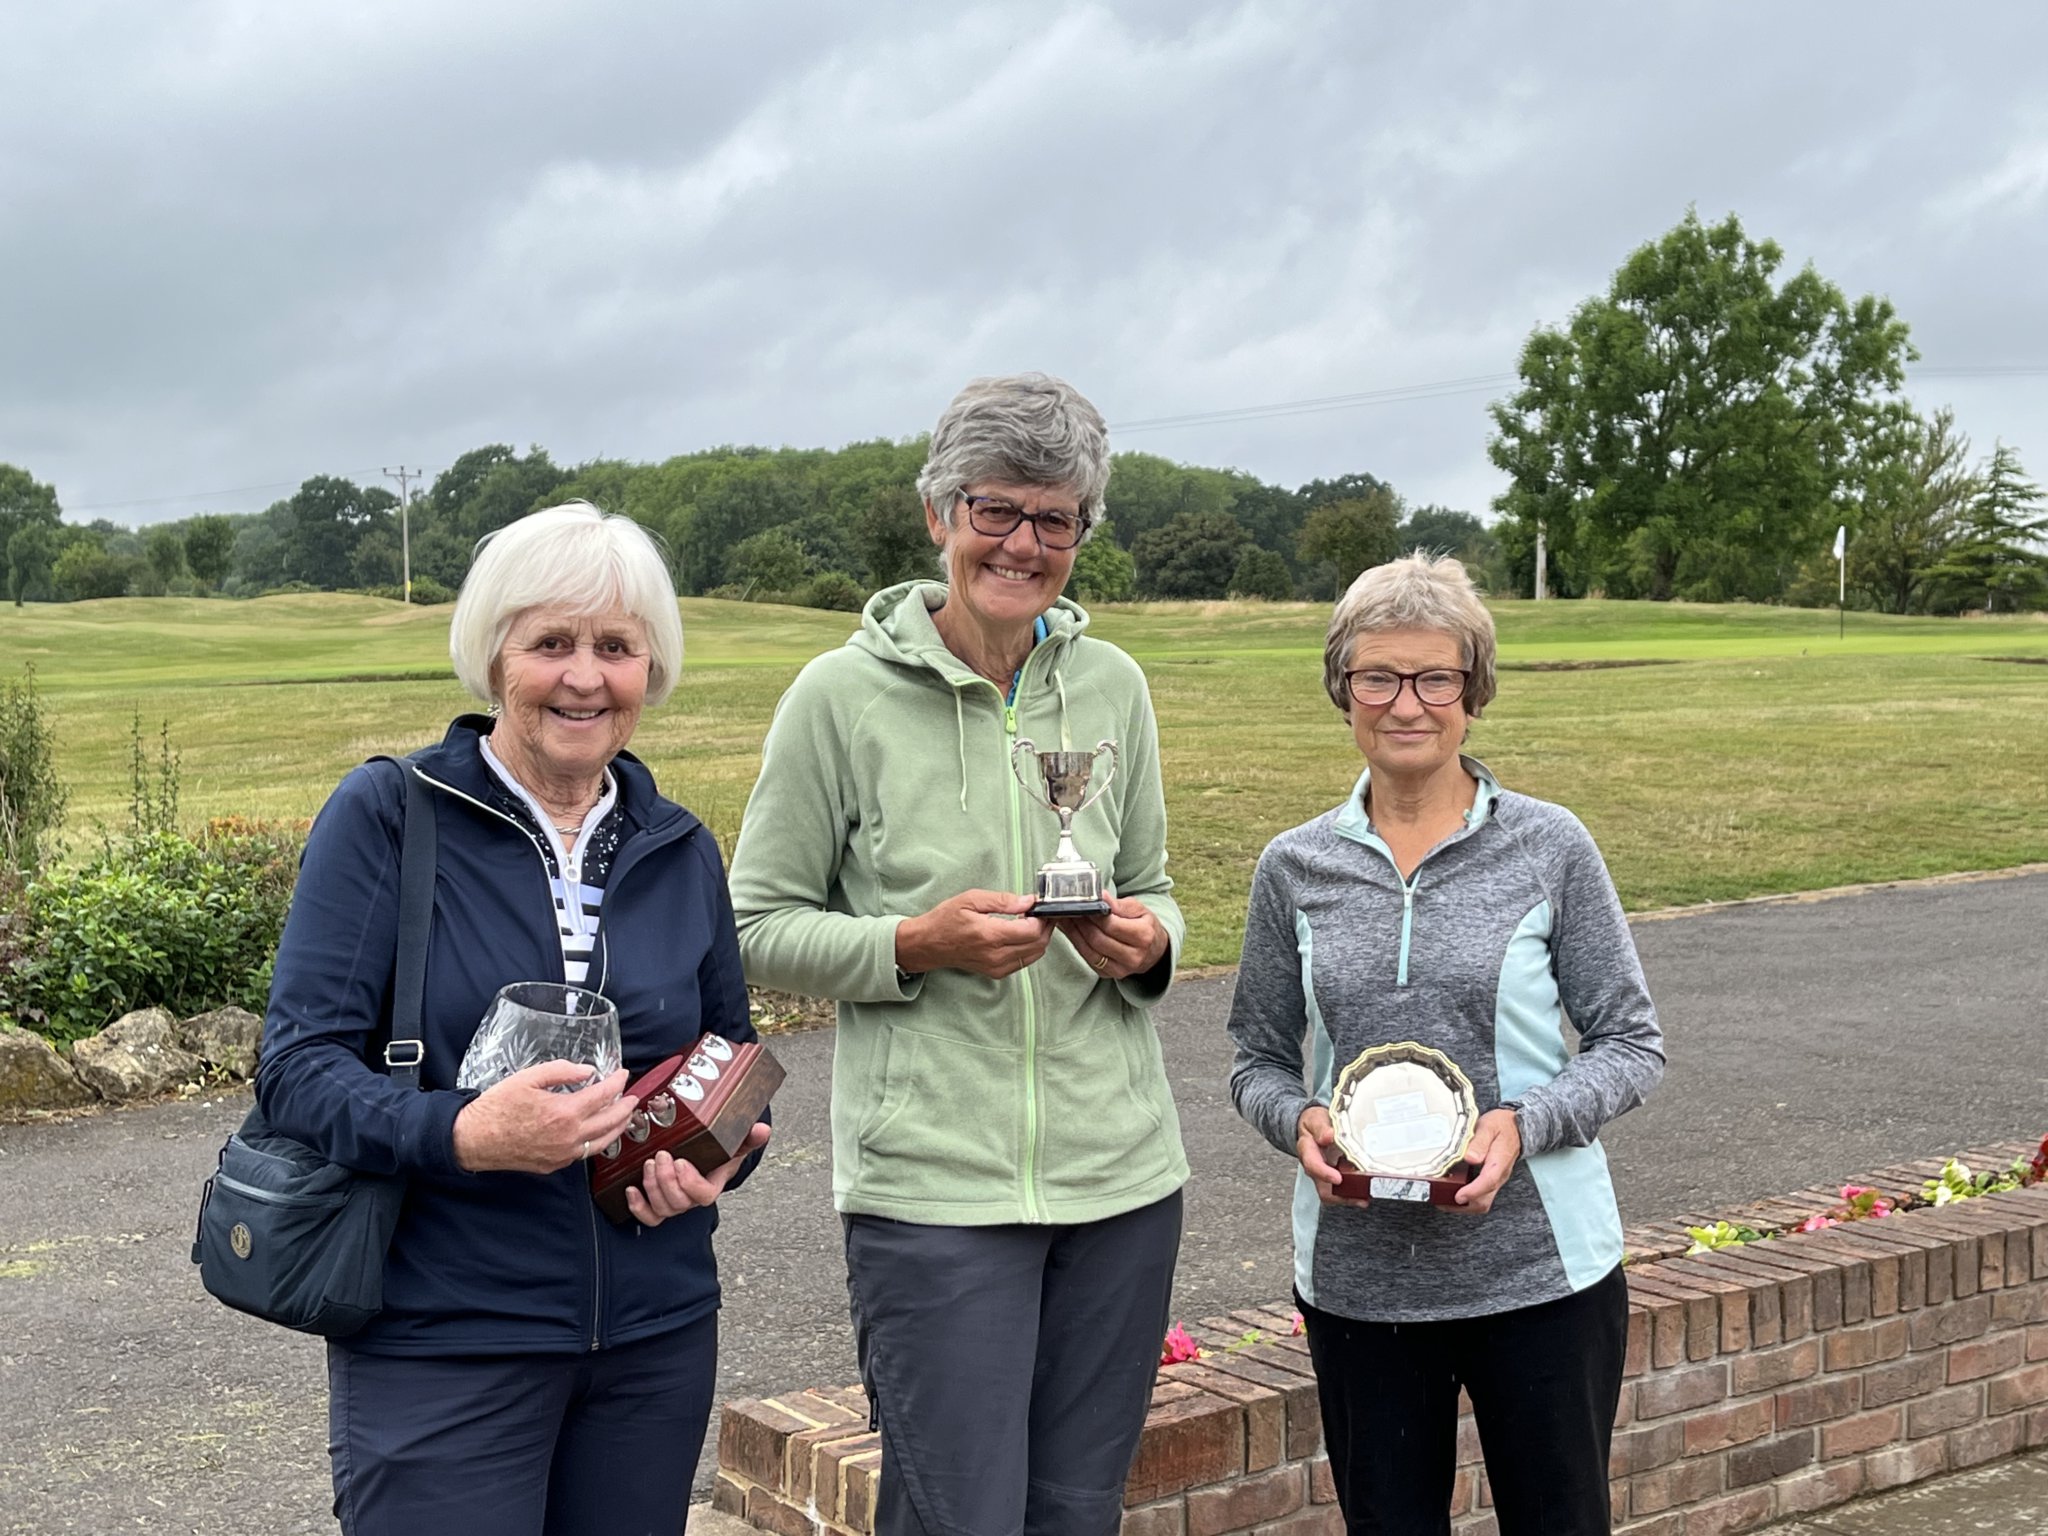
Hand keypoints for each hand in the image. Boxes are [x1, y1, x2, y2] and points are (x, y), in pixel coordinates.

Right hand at [452, 1062, 635, 1175]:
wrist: (474, 1138)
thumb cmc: (497, 1106)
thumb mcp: (529, 1078)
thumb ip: (562, 1071)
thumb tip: (588, 1071)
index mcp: (565, 1112)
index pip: (604, 1095)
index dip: (617, 1082)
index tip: (622, 1074)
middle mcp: (569, 1137)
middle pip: (611, 1121)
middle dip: (626, 1106)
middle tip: (632, 1096)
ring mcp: (563, 1154)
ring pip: (603, 1142)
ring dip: (618, 1127)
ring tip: (624, 1116)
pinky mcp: (554, 1165)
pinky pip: (584, 1153)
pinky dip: (597, 1141)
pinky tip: (598, 1132)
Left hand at [626, 1121, 771, 1227]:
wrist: (707, 1159)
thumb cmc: (719, 1152)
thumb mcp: (736, 1142)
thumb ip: (749, 1137)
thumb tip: (763, 1130)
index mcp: (711, 1186)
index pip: (703, 1195)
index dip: (690, 1183)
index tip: (681, 1162)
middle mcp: (691, 1199)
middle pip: (678, 1203)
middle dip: (666, 1180)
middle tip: (660, 1156)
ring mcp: (674, 1204)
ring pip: (662, 1209)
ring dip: (652, 1187)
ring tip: (649, 1163)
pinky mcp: (657, 1204)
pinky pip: (649, 1217)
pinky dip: (637, 1206)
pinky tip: (630, 1189)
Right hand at [896, 889, 1050, 977]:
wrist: (928, 944)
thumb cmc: (946, 920)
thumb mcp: (971, 899)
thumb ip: (1002, 900)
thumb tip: (1027, 901)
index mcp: (990, 935)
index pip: (1032, 930)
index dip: (1041, 917)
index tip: (1038, 906)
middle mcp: (996, 955)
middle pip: (1038, 944)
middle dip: (1045, 927)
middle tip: (1038, 913)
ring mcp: (997, 967)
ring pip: (1035, 954)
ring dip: (1039, 937)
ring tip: (1028, 922)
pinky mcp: (997, 973)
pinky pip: (1024, 961)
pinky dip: (1029, 947)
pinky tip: (1019, 934)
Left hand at [1053, 896, 1168, 981]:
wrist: (1154, 951)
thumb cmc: (1145, 926)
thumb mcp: (1139, 910)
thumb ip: (1119, 904)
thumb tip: (1101, 896)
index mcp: (1143, 936)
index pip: (1111, 925)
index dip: (1094, 914)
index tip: (1082, 903)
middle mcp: (1134, 956)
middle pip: (1098, 939)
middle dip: (1080, 923)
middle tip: (1069, 909)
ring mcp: (1121, 969)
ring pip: (1090, 951)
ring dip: (1074, 933)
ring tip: (1066, 918)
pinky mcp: (1109, 974)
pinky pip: (1088, 959)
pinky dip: (1077, 943)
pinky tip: (1070, 931)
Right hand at [1297, 1105, 1369, 1209]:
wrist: (1314, 1126)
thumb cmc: (1314, 1123)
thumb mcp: (1315, 1120)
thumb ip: (1321, 1128)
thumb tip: (1329, 1136)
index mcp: (1307, 1152)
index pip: (1312, 1165)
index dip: (1324, 1174)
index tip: (1337, 1178)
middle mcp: (1315, 1168)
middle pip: (1324, 1190)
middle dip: (1343, 1196)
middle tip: (1361, 1196)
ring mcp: (1326, 1174)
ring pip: (1336, 1193)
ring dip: (1353, 1195)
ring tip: (1369, 1191)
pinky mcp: (1336, 1176)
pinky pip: (1345, 1188)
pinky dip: (1357, 1189)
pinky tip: (1368, 1185)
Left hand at [1449, 1109, 1521, 1213]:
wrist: (1516, 1128)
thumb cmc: (1501, 1126)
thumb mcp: (1489, 1126)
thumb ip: (1480, 1141)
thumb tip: (1470, 1158)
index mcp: (1499, 1161)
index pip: (1489, 1181)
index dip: (1473, 1191)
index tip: (1459, 1196)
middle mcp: (1499, 1175)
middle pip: (1485, 1200)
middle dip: (1464, 1205)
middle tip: (1442, 1201)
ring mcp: (1495, 1180)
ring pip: (1482, 1202)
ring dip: (1463, 1205)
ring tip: (1443, 1198)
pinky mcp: (1491, 1181)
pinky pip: (1481, 1196)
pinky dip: (1466, 1198)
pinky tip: (1451, 1191)